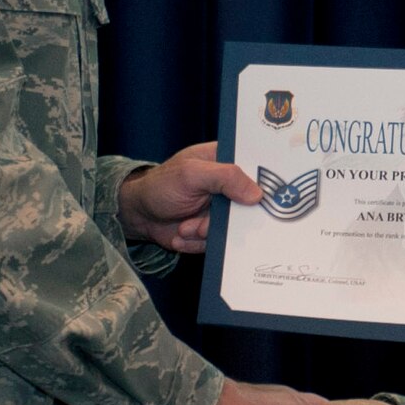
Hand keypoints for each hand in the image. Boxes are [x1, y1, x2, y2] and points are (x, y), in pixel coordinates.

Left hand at [118, 142, 260, 252]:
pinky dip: (198, 242)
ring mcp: (223, 210)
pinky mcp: (214, 231)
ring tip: (185, 227)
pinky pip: (219, 243)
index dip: (266, 183)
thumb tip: (257, 194)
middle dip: (228, 220)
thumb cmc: (161, 185)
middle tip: (204, 223)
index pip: (258, 168)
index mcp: (227, 161)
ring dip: (206, 232)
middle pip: (252, 205)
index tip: (263, 199)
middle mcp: (229, 186)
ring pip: (235, 229)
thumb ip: (225, 178)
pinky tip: (182, 234)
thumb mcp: (191, 174)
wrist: (138, 215)